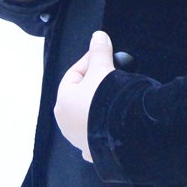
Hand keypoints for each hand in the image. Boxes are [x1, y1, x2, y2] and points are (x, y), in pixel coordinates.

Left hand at [54, 31, 115, 161]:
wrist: (123, 135)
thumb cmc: (106, 100)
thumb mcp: (103, 71)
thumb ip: (99, 52)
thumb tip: (98, 35)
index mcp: (63, 102)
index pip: (74, 74)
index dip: (91, 62)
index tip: (106, 55)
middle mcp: (65, 123)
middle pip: (80, 96)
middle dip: (94, 84)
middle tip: (112, 74)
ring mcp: (78, 140)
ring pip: (86, 116)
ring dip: (97, 107)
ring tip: (115, 97)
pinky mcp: (93, 151)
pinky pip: (96, 136)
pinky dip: (101, 129)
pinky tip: (110, 126)